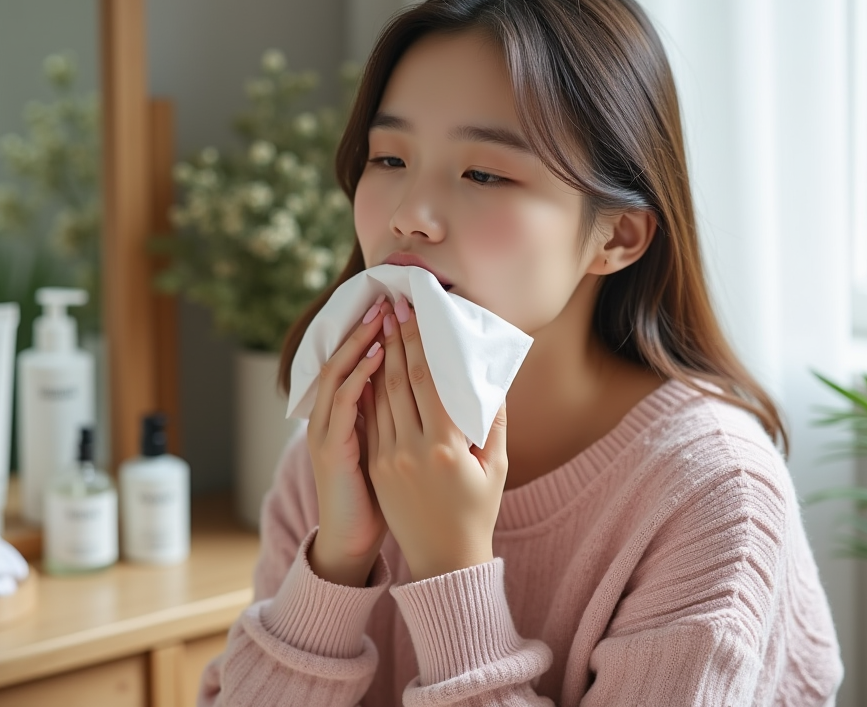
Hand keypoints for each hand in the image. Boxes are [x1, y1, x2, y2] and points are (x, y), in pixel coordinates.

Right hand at [306, 296, 392, 586]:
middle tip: (393, 299)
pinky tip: (377, 357)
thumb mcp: (391, 454)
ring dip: (361, 342)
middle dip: (370, 329)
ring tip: (384, 316)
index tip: (404, 312)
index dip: (380, 337)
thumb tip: (441, 391)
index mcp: (351, 417)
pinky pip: (342, 402)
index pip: (363, 366)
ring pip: (341, 373)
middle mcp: (334, 417)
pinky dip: (358, 376)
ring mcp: (328, 431)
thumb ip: (404, 421)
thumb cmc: (381, 502)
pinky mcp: (330, 448)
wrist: (354, 542)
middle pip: (349, 360)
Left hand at [362, 295, 508, 580]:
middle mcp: (411, 449)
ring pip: (378, 397)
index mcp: (445, 446)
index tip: (411, 312)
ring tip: (379, 329)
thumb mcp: (497, 465)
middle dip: (393, 339)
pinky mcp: (374, 467)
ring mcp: (387, 458)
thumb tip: (491, 378)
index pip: (426, 379)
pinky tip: (370, 368)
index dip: (416, 342)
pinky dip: (368, 390)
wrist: (444, 559)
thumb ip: (493, 420)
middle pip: (397, 380)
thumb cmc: (478, 510)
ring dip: (378, 359)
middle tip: (390, 307)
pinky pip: (370, 419)